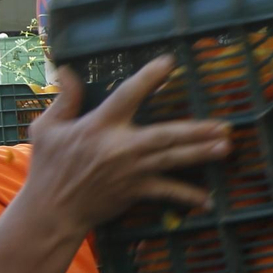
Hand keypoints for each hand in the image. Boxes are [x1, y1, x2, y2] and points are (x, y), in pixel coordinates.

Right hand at [19, 56, 231, 238]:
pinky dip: (188, 196)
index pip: (128, 94)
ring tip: (226, 147)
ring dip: (200, 153)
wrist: (52, 210)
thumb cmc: (49, 166)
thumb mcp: (47, 128)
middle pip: (165, 134)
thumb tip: (67, 69)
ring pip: (172, 159)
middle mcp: (120, 146)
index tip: (170, 62)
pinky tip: (209, 199)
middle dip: (196, 130)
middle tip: (224, 125)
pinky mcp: (136, 191)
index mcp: (99, 125)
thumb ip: (64, 98)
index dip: (149, 78)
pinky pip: (167, 193)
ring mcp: (132, 170)